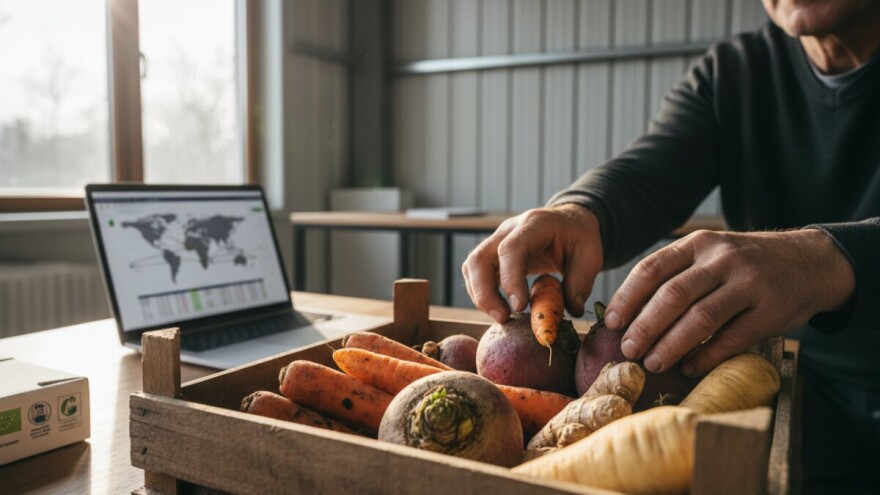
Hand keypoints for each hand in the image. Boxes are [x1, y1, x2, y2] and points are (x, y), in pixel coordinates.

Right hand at [461, 204, 602, 322]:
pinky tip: (500, 309)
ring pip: (472, 267)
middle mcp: (508, 230)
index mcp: (534, 224)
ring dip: (480, 296)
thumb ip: (580, 283)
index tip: (519, 307)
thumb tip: (569, 311)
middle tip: (503, 318)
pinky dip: (482, 294)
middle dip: (485, 293)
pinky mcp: (492, 254)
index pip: (511, 249)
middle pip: (479, 259)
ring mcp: (496, 240)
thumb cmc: (579, 237)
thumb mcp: (590, 256)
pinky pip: (475, 274)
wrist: (569, 222)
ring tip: (502, 317)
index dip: (510, 279)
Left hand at [604, 229, 855, 376]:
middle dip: (645, 326)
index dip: (628, 298)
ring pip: (701, 317)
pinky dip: (707, 356)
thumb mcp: (709, 254)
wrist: (809, 262)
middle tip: (629, 351)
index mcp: (698, 244)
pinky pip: (733, 338)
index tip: (612, 323)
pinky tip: (689, 367)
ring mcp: (750, 283)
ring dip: (672, 345)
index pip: (652, 269)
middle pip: (673, 295)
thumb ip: (675, 275)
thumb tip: (628, 314)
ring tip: (653, 363)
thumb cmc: (744, 264)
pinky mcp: (772, 309)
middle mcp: (722, 259)